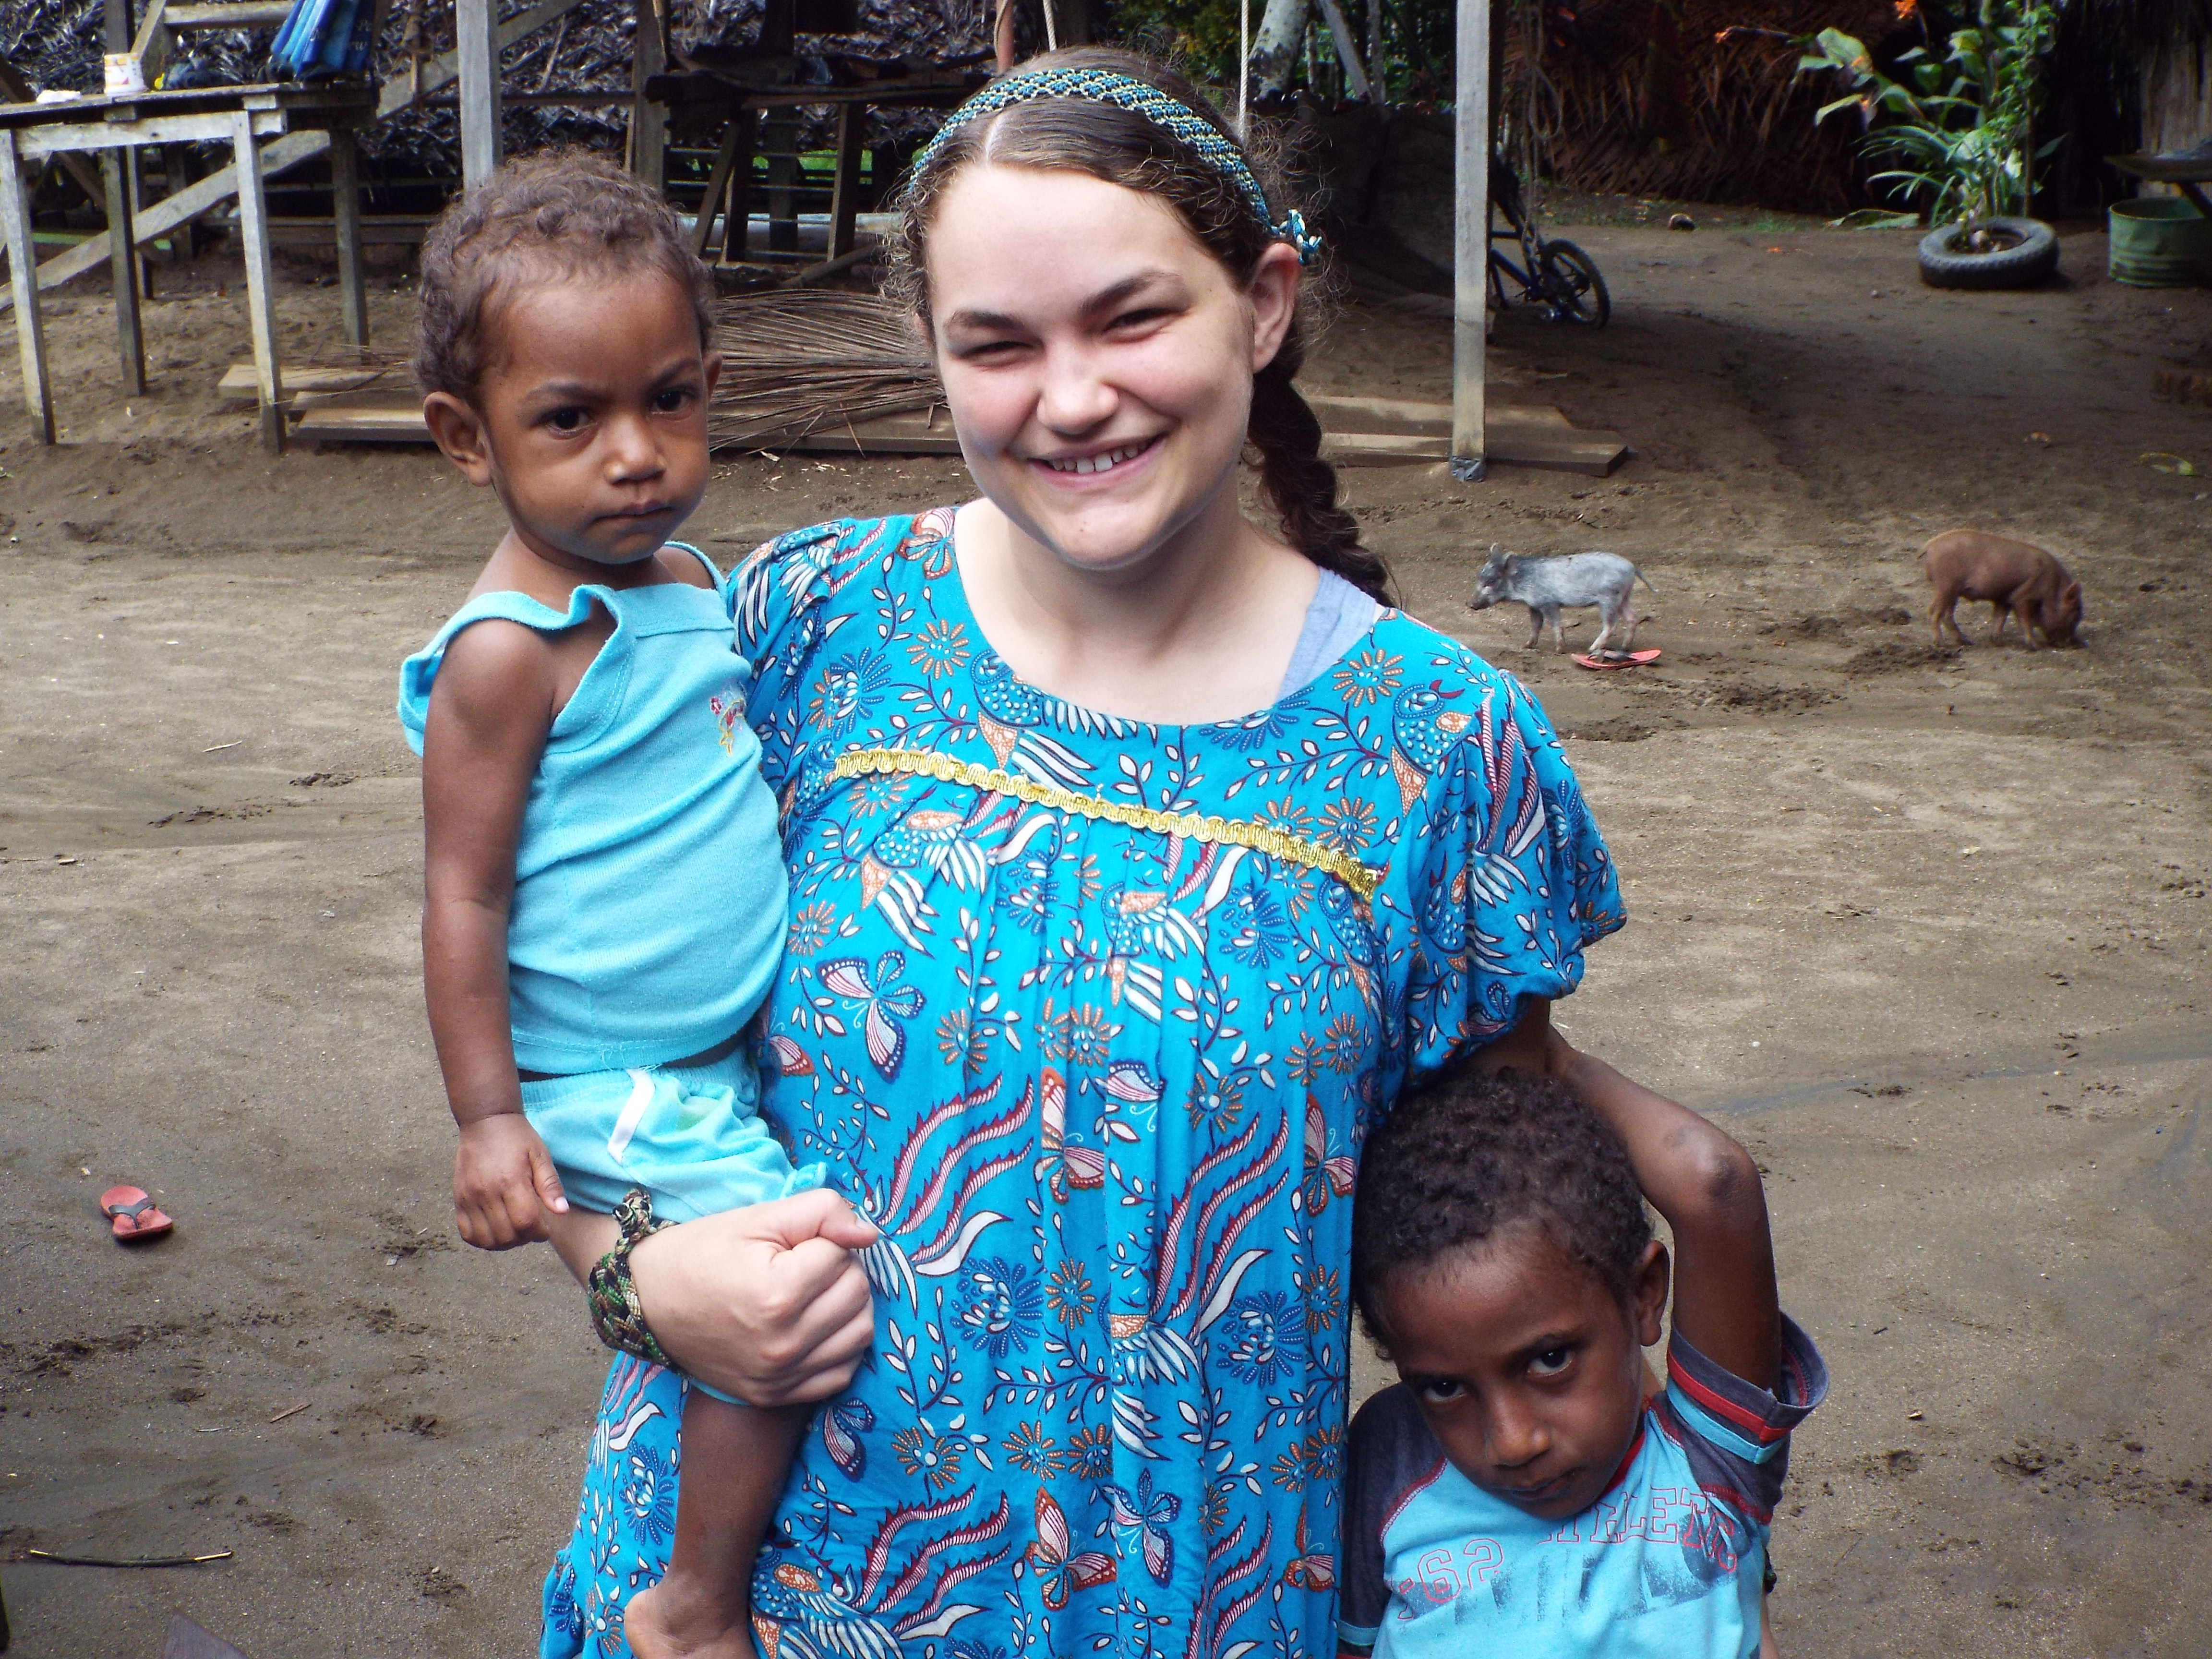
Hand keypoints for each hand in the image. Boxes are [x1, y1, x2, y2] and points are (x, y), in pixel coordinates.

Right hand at [452, 1112, 568, 1248]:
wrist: (485, 1121)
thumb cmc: (517, 1138)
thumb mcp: (540, 1155)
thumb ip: (550, 1185)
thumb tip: (562, 1212)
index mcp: (510, 1181)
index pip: (525, 1222)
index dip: (539, 1233)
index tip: (545, 1229)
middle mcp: (486, 1192)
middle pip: (506, 1235)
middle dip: (524, 1239)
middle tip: (531, 1229)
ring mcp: (468, 1198)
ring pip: (486, 1239)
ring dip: (504, 1243)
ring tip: (515, 1232)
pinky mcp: (458, 1199)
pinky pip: (466, 1233)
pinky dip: (482, 1240)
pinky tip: (495, 1231)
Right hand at [627, 1188, 878, 1405]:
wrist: (648, 1303)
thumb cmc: (701, 1253)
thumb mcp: (757, 1217)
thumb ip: (820, 1212)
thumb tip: (869, 1232)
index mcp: (777, 1294)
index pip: (842, 1255)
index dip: (822, 1240)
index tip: (792, 1244)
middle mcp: (783, 1344)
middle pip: (857, 1294)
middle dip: (839, 1270)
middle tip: (803, 1265)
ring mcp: (780, 1377)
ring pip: (860, 1333)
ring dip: (847, 1307)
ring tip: (812, 1294)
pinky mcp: (776, 1396)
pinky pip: (841, 1374)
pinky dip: (839, 1347)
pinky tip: (815, 1328)